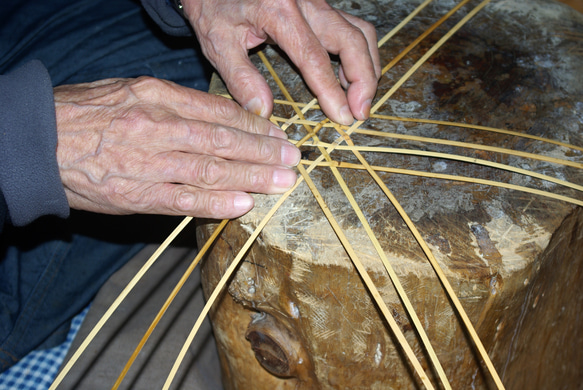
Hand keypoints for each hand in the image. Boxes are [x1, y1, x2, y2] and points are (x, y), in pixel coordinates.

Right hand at [54, 77, 300, 218]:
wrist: (41, 141)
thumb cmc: (90, 113)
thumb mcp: (134, 91)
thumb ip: (179, 104)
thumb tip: (225, 117)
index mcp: (158, 96)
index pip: (219, 112)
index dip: (254, 125)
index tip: (278, 134)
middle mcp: (157, 127)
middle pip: (223, 141)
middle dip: (263, 151)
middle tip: (292, 159)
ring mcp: (147, 163)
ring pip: (210, 170)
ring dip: (251, 178)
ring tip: (281, 182)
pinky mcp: (136, 195)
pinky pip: (183, 200)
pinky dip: (216, 203)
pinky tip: (244, 204)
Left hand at [181, 0, 380, 124]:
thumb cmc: (213, 5)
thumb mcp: (218, 42)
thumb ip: (241, 78)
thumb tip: (264, 111)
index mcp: (279, 11)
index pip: (314, 58)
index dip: (332, 91)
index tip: (343, 117)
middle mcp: (306, 1)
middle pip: (351, 40)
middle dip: (363, 80)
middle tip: (360, 112)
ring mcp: (317, 1)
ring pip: (359, 31)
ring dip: (367, 66)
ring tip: (361, 98)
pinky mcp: (319, 5)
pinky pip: (351, 26)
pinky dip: (359, 53)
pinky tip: (352, 77)